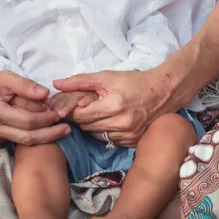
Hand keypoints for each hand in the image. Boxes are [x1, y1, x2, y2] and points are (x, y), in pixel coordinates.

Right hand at [0, 66, 69, 146]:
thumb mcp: (6, 77)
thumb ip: (26, 85)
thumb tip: (47, 94)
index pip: (27, 121)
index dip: (45, 119)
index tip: (59, 114)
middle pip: (27, 137)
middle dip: (49, 134)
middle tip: (67, 130)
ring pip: (21, 142)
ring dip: (42, 137)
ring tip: (59, 131)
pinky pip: (13, 141)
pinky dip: (29, 137)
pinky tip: (42, 131)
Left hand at [55, 68, 172, 147]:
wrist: (162, 92)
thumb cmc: (133, 82)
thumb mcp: (106, 77)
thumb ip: (79, 81)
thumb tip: (56, 84)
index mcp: (113, 106)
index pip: (80, 115)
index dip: (71, 110)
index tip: (69, 104)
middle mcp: (121, 124)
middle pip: (86, 126)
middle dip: (80, 117)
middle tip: (81, 107)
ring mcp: (128, 135)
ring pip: (95, 135)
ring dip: (91, 125)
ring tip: (96, 112)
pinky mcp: (132, 142)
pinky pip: (108, 140)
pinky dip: (104, 131)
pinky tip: (108, 120)